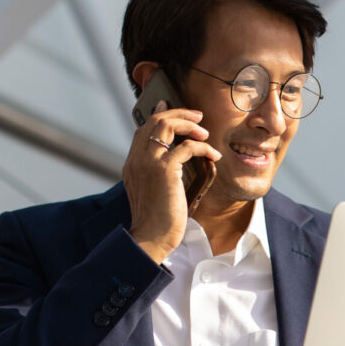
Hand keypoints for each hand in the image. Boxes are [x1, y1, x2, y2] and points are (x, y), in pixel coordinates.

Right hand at [123, 101, 221, 263]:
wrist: (152, 237)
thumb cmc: (156, 220)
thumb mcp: (152, 192)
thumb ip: (156, 174)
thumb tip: (174, 165)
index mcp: (132, 163)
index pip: (144, 129)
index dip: (160, 115)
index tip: (172, 108)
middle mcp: (137, 158)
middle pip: (155, 121)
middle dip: (178, 113)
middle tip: (197, 116)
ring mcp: (149, 162)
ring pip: (167, 125)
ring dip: (190, 124)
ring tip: (205, 133)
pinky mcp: (165, 170)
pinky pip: (187, 147)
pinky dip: (203, 147)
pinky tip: (212, 156)